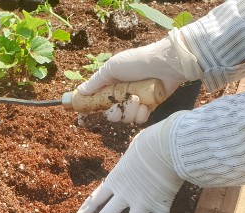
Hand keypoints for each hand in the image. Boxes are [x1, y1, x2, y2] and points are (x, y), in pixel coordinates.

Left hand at [76, 116, 183, 212]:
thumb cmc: (150, 142)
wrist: (167, 147)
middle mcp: (125, 195)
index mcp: (116, 180)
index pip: (97, 198)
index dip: (87, 209)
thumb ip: (131, 158)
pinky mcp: (159, 205)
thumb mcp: (134, 148)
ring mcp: (141, 203)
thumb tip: (137, 152)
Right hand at [77, 28, 201, 123]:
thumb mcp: (112, 68)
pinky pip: (140, 119)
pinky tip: (146, 104)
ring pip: (126, 118)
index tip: (85, 115)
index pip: (98, 100)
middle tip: (119, 105)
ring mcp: (136, 102)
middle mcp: (123, 94)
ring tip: (138, 99)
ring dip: (130, 111)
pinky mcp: (149, 107)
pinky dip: (141, 113)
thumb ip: (96, 81)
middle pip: (111, 114)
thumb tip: (80, 91)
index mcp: (112, 85)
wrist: (164, 64)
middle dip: (114, 113)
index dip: (92, 108)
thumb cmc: (137, 62)